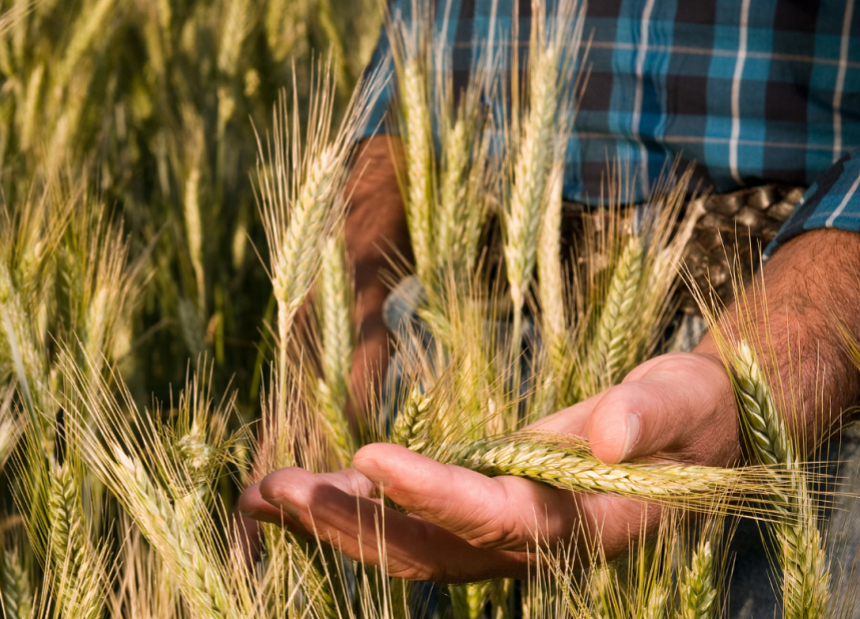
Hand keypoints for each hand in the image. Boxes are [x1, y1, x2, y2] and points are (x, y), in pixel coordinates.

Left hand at [238, 351, 740, 582]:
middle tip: (274, 490)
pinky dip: (347, 509)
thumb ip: (653, 412)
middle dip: (348, 525)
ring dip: (330, 523)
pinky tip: (292, 492)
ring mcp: (495, 534)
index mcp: (580, 520)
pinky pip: (403, 524)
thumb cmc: (688, 411)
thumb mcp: (682, 396)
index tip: (367, 458)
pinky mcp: (476, 513)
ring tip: (258, 496)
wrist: (690, 440)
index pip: (496, 517)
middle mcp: (528, 541)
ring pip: (404, 547)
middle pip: (428, 552)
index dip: (434, 495)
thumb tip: (611, 433)